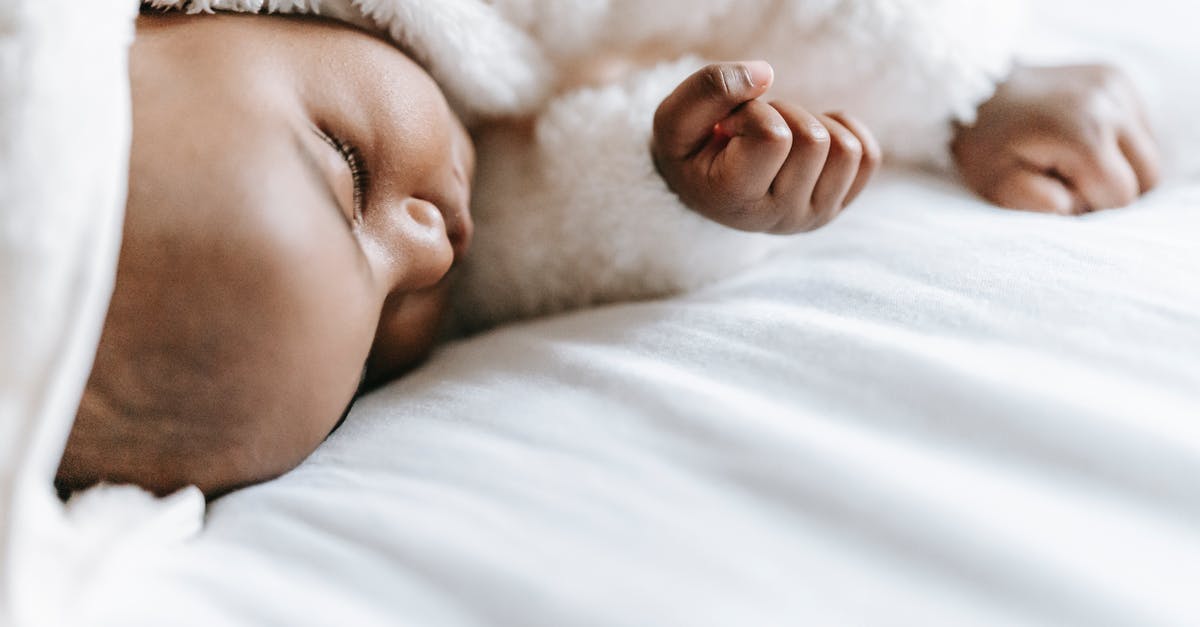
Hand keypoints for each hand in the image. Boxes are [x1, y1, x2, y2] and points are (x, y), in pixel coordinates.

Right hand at [652, 61, 880, 233]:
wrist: (703, 183)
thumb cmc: (690, 148)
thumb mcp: (676, 116)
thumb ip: (710, 88)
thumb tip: (767, 73)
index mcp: (735, 202)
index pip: (774, 137)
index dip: (753, 112)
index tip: (727, 126)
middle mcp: (779, 218)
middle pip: (814, 140)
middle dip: (784, 114)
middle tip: (754, 127)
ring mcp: (813, 217)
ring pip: (846, 148)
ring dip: (812, 122)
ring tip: (779, 134)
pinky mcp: (838, 206)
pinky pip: (867, 156)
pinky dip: (841, 132)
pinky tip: (807, 139)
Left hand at [952, 64, 1160, 214]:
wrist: (971, 90)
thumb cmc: (983, 145)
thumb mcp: (999, 186)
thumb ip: (1044, 205)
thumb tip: (1079, 208)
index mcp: (1085, 133)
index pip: (1122, 197)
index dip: (1090, 205)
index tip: (1056, 190)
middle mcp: (1109, 103)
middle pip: (1147, 175)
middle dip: (1113, 189)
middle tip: (1067, 179)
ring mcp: (1116, 85)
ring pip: (1148, 152)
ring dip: (1119, 165)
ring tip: (1072, 158)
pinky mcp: (1116, 76)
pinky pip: (1139, 126)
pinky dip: (1118, 142)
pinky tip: (1082, 138)